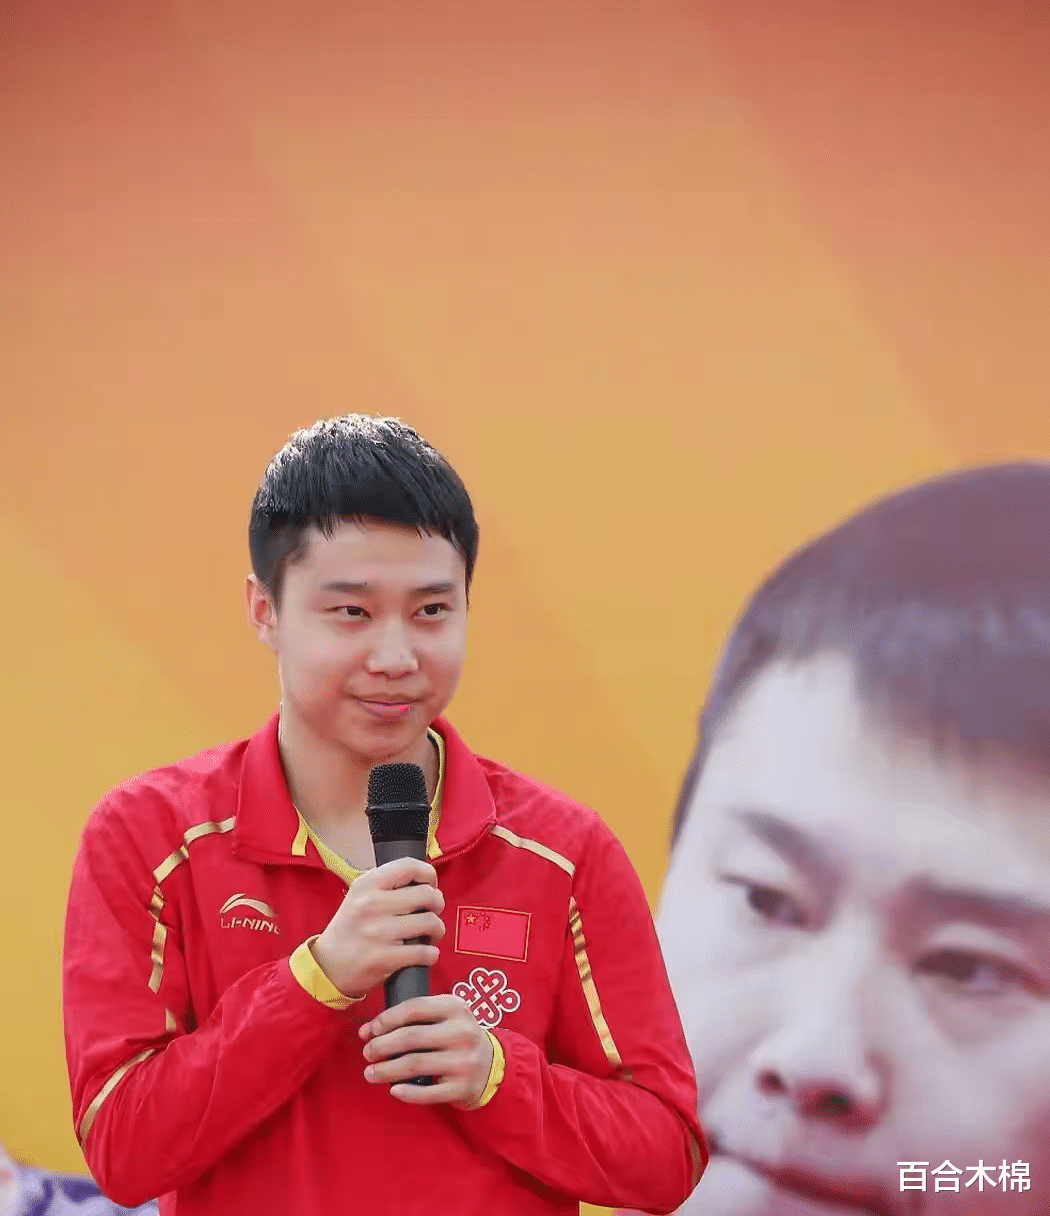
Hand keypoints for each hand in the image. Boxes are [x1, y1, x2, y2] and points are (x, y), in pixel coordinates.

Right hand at [311, 857, 444, 998]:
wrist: (327, 965)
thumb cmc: (350, 929)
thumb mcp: (359, 895)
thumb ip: (387, 885)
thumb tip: (424, 880)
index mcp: (367, 884)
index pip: (409, 866)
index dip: (429, 874)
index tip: (431, 884)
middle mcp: (372, 904)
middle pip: (427, 894)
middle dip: (438, 903)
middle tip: (433, 911)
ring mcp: (378, 932)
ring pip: (430, 922)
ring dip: (437, 929)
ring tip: (431, 934)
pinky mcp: (384, 958)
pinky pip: (424, 952)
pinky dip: (431, 954)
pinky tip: (426, 953)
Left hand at [359, 994, 494, 1107]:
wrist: (492, 1065)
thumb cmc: (457, 1036)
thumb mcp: (447, 1016)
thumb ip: (416, 1017)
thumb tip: (370, 1029)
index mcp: (455, 1008)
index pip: (414, 1008)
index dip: (386, 1019)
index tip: (369, 1030)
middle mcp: (462, 1032)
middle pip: (411, 1037)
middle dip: (382, 1046)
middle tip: (367, 1053)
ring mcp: (464, 1061)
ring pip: (415, 1064)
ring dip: (387, 1070)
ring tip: (370, 1073)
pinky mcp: (463, 1087)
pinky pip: (428, 1092)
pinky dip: (407, 1092)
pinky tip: (393, 1090)